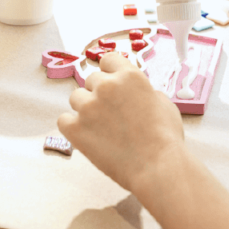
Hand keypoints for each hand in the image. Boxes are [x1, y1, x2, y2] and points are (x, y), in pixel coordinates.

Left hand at [58, 52, 185, 191]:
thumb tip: (136, 94)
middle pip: (91, 80)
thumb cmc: (165, 139)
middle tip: (111, 114)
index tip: (112, 84)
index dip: (110, 73)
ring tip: (100, 127)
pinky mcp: (75, 129)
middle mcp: (106, 86)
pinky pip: (64, 120)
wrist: (157, 167)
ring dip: (85, 108)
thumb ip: (145, 92)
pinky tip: (88, 136)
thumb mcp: (164, 104)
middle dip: (100, 94)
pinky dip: (73, 127)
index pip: (107, 60)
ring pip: (76, 98)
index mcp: (129, 76)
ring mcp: (88, 107)